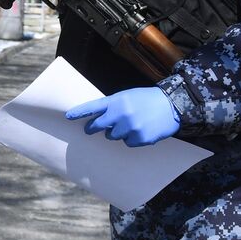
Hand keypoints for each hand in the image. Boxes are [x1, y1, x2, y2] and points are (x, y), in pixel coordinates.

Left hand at [65, 87, 180, 147]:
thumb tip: (98, 119)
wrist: (172, 105)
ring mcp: (130, 127)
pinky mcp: (139, 138)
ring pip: (112, 136)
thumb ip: (113, 105)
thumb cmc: (148, 99)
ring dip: (117, 133)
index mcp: (116, 101)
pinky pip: (127, 143)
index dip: (79, 112)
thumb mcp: (128, 96)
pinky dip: (132, 139)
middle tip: (90, 129)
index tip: (67, 116)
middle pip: (97, 127)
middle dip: (93, 128)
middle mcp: (121, 114)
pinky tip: (141, 130)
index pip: (93, 107)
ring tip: (131, 123)